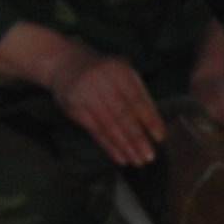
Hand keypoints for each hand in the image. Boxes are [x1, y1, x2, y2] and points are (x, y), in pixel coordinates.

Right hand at [52, 49, 164, 164]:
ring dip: (125, 146)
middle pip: (123, 114)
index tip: (160, 138)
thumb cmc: (104, 74)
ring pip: (108, 125)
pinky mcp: (74, 106)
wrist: (63, 62)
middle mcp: (101, 80)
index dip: (150, 119)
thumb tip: (156, 130)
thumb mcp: (122, 76)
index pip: (138, 99)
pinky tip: (120, 158)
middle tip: (149, 156)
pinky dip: (109, 146)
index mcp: (119, 71)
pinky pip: (95, 130)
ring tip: (138, 161)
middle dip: (137, 138)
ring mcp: (85, 93)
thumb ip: (138, 97)